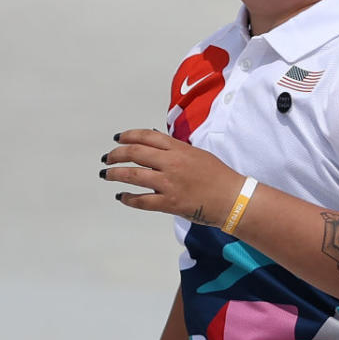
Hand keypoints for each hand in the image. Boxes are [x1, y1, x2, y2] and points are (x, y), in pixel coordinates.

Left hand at [101, 129, 245, 227]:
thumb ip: (175, 149)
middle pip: (135, 153)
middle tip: (108, 158)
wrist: (232, 198)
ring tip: (106, 175)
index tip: (118, 138)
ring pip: (134, 175)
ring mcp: (169, 184)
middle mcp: (171, 163)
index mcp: (179, 149)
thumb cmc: (218, 175)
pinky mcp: (170, 203)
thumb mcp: (197, 153)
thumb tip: (155, 143)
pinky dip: (128, 198)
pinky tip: (121, 196)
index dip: (128, 135)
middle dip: (117, 154)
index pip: (147, 136)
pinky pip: (142, 201)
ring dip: (116, 174)